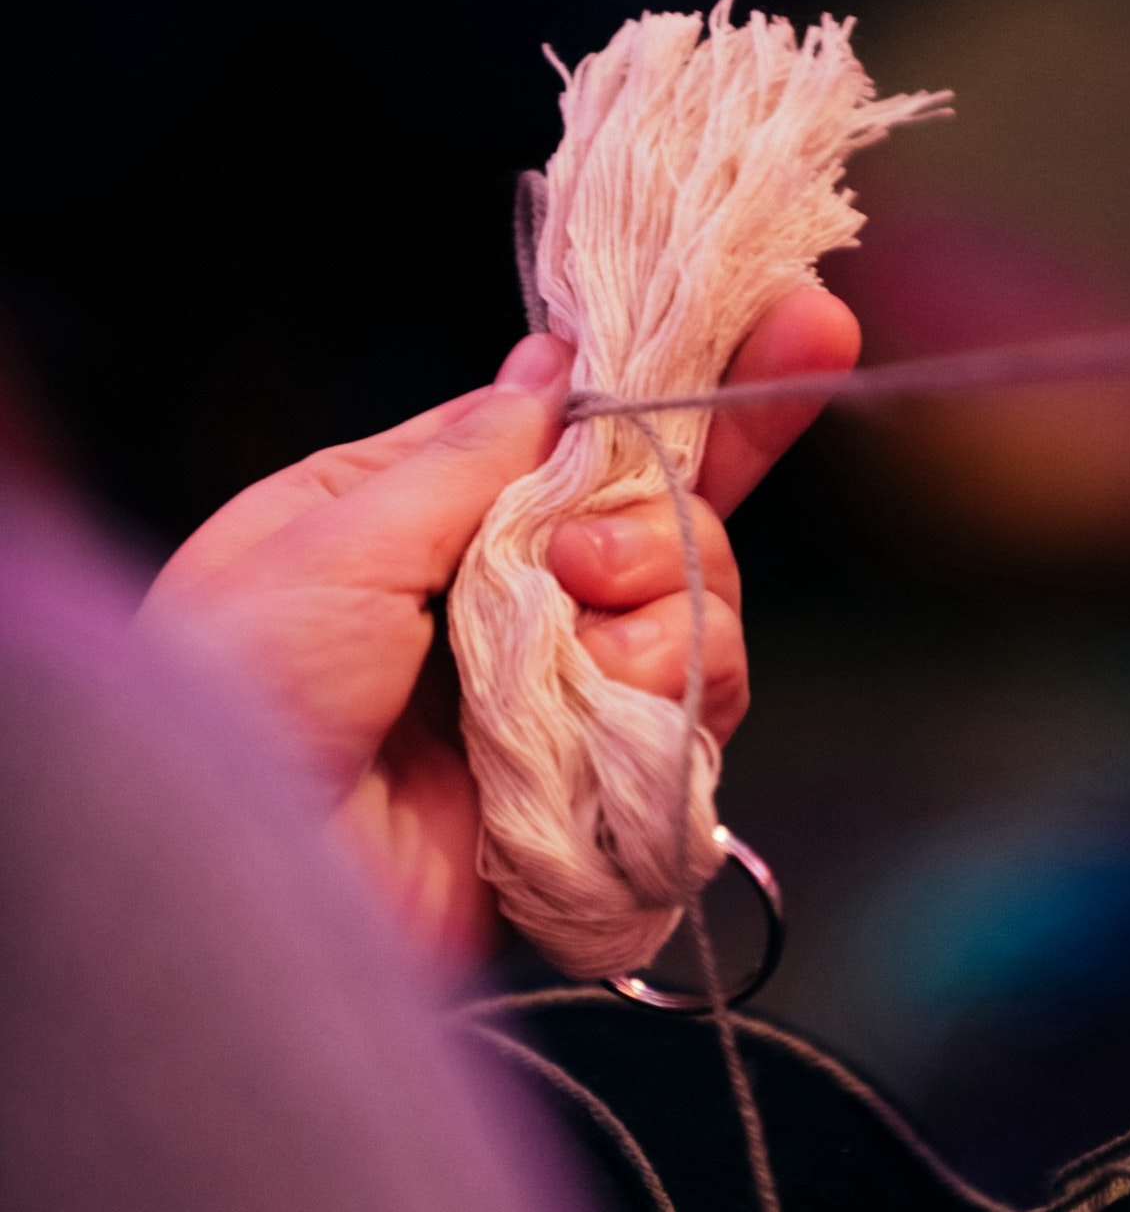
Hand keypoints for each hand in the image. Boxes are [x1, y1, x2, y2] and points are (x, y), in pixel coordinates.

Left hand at [139, 289, 859, 969]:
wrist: (247, 897)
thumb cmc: (237, 698)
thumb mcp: (327, 543)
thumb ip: (464, 455)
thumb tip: (553, 367)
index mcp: (427, 510)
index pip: (579, 429)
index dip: (682, 383)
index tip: (795, 328)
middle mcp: (512, 588)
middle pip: (665, 513)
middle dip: (666, 518)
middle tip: (583, 566)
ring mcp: (564, 681)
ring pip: (698, 605)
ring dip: (660, 612)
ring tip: (576, 649)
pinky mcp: (604, 770)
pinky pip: (696, 705)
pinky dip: (665, 694)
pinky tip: (600, 714)